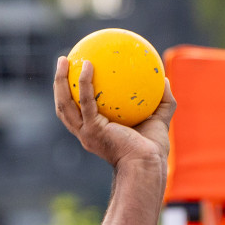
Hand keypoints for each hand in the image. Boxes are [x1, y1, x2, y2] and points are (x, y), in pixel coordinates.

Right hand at [53, 56, 175, 168]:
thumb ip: (162, 99)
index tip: (75, 73)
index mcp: (96, 132)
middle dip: (59, 84)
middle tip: (63, 62)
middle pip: (63, 107)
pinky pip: (86, 102)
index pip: (78, 112)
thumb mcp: (159, 120)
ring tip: (64, 60)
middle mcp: (86, 133)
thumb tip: (165, 79)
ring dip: (60, 81)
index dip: (73, 94)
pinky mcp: (93, 130)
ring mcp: (87, 133)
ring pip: (64, 104)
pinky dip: (84, 83)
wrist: (148, 164)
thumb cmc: (153, 149)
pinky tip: (88, 66)